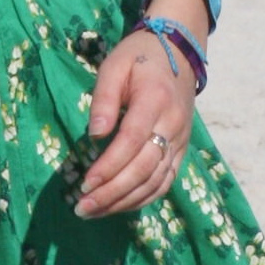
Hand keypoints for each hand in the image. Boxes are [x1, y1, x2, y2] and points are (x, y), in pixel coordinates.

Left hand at [78, 30, 193, 218]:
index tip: (85, 183)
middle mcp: (173, 124)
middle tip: (83, 208)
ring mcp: (181, 140)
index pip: (132, 140)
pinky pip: (166, 181)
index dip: (109, 166)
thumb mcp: (114, 66)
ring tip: (94, 212)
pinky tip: (119, 206)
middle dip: (112, 192)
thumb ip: (104, 98)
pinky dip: (143, 198)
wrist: (179, 52)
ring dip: (125, 201)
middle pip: (145, 168)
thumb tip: (95, 135)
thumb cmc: (138, 58)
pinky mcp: (182, 150)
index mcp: (155, 100)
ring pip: (156, 180)